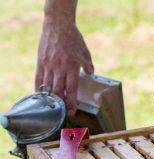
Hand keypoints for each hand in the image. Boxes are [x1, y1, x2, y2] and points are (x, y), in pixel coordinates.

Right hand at [35, 0, 93, 115]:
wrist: (58, 25)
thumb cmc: (73, 38)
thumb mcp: (85, 52)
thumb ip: (88, 65)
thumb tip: (91, 74)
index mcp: (72, 67)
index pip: (71, 89)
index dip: (71, 101)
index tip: (72, 111)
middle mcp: (60, 68)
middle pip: (58, 90)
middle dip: (61, 104)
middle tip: (63, 113)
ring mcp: (49, 65)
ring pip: (48, 86)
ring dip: (51, 99)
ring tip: (53, 108)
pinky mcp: (41, 62)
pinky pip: (39, 78)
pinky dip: (39, 89)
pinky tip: (41, 96)